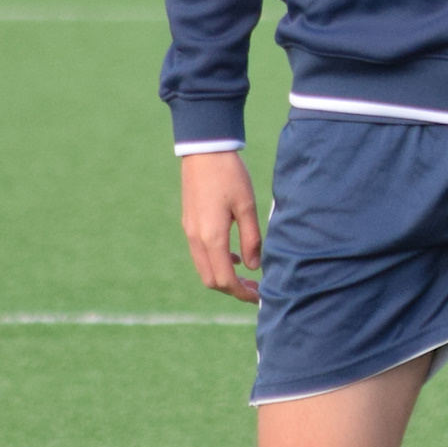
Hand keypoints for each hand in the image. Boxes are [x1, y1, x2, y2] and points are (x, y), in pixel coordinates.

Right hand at [180, 150, 261, 303]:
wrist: (204, 150)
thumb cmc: (229, 175)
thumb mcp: (247, 206)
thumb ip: (251, 239)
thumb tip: (255, 266)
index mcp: (212, 237)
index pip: (224, 279)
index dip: (242, 293)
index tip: (259, 296)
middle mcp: (196, 238)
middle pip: (211, 279)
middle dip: (232, 289)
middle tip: (255, 288)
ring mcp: (189, 231)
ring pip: (204, 268)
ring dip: (223, 276)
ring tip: (246, 274)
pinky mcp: (188, 223)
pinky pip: (200, 254)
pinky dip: (215, 262)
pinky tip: (233, 254)